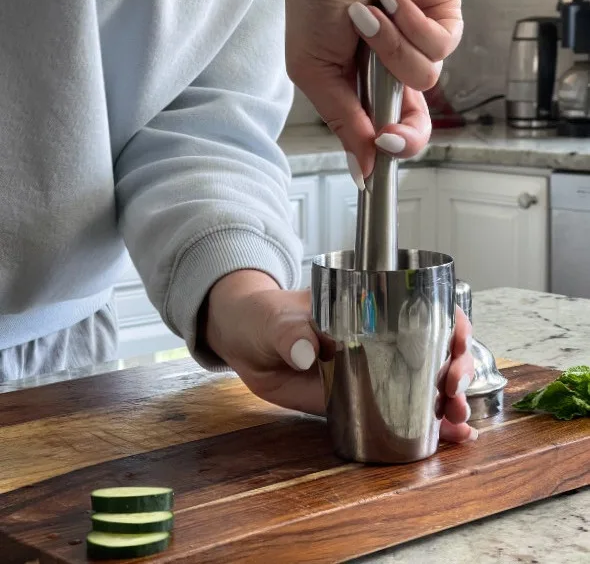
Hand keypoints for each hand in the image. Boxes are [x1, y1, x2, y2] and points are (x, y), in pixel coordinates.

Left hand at [205, 270, 476, 442]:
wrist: (245, 342)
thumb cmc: (264, 315)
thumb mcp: (275, 317)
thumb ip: (288, 330)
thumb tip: (306, 351)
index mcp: (366, 308)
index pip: (422, 309)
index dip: (449, 323)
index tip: (457, 341)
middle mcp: (377, 339)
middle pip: (432, 351)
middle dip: (456, 369)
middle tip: (454, 389)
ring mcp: (369, 371)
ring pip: (421, 384)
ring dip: (448, 402)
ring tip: (457, 422)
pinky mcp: (355, 400)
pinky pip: (392, 412)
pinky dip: (421, 425)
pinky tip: (445, 439)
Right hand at [285, 0, 462, 187]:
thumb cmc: (313, 3)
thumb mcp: (315, 74)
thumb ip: (343, 124)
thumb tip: (361, 170)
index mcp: (364, 89)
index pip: (388, 131)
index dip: (390, 149)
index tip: (379, 155)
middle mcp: (395, 72)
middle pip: (418, 123)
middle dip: (406, 132)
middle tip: (388, 135)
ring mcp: (420, 45)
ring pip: (424, 78)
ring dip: (390, 48)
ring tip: (368, 18)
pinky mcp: (443, 16)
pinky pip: (439, 44)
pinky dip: (410, 23)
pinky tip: (391, 0)